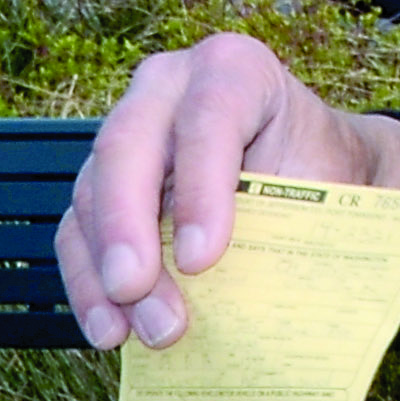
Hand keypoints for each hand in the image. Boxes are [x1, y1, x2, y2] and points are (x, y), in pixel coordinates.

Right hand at [57, 31, 399, 347]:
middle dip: (127, 225)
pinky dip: (88, 282)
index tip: (202, 259)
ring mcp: (128, 131)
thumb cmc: (318, 173)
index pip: (209, 115)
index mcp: (234, 69)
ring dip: (108, 269)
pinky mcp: (103, 181)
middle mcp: (169, 87)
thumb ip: (290, 217)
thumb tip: (261, 294)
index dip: (201, 187)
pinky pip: (78, 230)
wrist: (313, 169)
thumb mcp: (322, 182)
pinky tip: (110, 329)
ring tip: (141, 331)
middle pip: (128, 146)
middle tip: (135, 290)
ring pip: (93, 193)